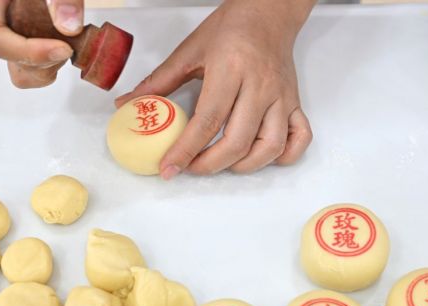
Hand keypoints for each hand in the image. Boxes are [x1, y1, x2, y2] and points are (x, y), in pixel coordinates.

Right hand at [0, 0, 83, 87]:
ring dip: (49, 63)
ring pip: (21, 65)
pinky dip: (54, 57)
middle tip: (67, 45)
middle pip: (8, 60)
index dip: (29, 53)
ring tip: (69, 40)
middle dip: (42, 62)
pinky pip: (33, 57)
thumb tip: (69, 26)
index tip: (63, 48)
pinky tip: (69, 39)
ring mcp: (8, 25)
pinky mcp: (24, 31)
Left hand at [116, 0, 314, 178]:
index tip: (169, 167)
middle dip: (210, 164)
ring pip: (270, 147)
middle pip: (238, 141)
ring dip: (244, 165)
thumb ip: (160, 81)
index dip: (186, 150)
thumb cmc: (232, 28)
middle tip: (191, 167)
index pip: (208, 121)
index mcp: (231, 69)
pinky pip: (299, 139)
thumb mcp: (190, 51)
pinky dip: (285, 156)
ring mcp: (281, 97)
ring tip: (223, 164)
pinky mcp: (295, 103)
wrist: (268, 11)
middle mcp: (260, 86)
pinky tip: (263, 157)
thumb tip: (128, 104)